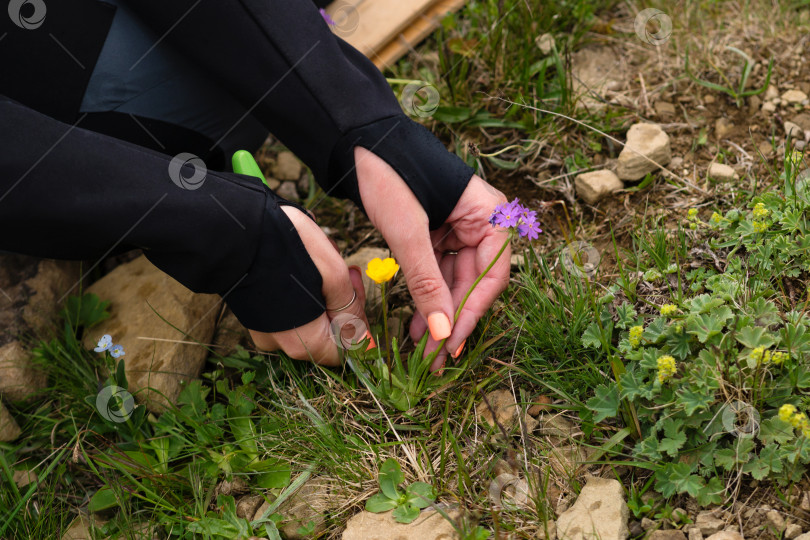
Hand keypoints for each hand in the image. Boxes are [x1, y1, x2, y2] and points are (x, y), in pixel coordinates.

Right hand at [248, 206, 369, 364]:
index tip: (355, 289)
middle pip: (328, 333)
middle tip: (346, 268)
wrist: (233, 230)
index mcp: (304, 342)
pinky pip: (291, 310)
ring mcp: (266, 330)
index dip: (358, 323)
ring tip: (324, 258)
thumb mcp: (332, 274)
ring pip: (311, 319)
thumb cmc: (288, 248)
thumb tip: (366, 346)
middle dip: (342, 301)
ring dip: (324, 291)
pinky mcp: (257, 315)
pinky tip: (305, 265)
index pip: (346, 352)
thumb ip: (350, 312)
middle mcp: (282, 344)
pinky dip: (304, 290)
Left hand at [355, 147, 509, 370]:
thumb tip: (442, 332)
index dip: (473, 313)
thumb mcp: (408, 233)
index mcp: (488, 215)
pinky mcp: (435, 233)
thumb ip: (427, 283)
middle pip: (474, 282)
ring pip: (454, 281)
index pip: (492, 276)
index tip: (451, 343)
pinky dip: (426, 296)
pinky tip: (417, 321)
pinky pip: (437, 272)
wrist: (357, 142)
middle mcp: (479, 223)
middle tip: (435, 355)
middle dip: (452, 318)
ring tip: (421, 345)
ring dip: (439, 312)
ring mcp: (457, 228)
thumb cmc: (389, 175)